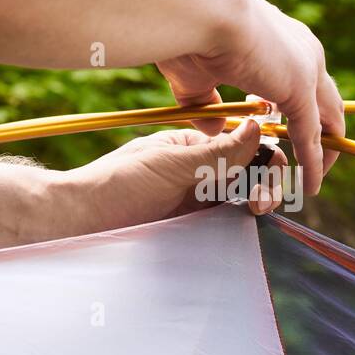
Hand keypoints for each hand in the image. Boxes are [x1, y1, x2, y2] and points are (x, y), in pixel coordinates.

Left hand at [63, 119, 289, 233]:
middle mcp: (200, 171)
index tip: (272, 170)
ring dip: (260, 200)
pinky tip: (248, 224)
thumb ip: (217, 152)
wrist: (82, 221)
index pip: (244, 144)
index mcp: (195, 147)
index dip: (264, 155)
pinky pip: (228, 223)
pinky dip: (243, 222)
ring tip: (257, 210)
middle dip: (266, 182)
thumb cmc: (118, 184)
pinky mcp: (193, 227)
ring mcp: (198, 200)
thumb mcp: (170, 164)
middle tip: (262, 200)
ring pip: (244, 198)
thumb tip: (258, 126)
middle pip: (250, 173)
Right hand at [158, 0, 343, 196]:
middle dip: (324, 133)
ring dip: (325, 151)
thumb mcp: (196, 76)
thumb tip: (215, 127)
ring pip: (328, 118)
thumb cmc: (190, 33)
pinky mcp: (301, 88)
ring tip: (316, 179)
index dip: (297, 110)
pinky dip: (314, 162)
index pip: (302, 79)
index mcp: (281, 39)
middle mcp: (303, 50)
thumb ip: (206, 103)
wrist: (199, 10)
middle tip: (316, 162)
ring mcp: (306, 68)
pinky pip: (312, 135)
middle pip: (327, 100)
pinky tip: (310, 185)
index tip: (283, 131)